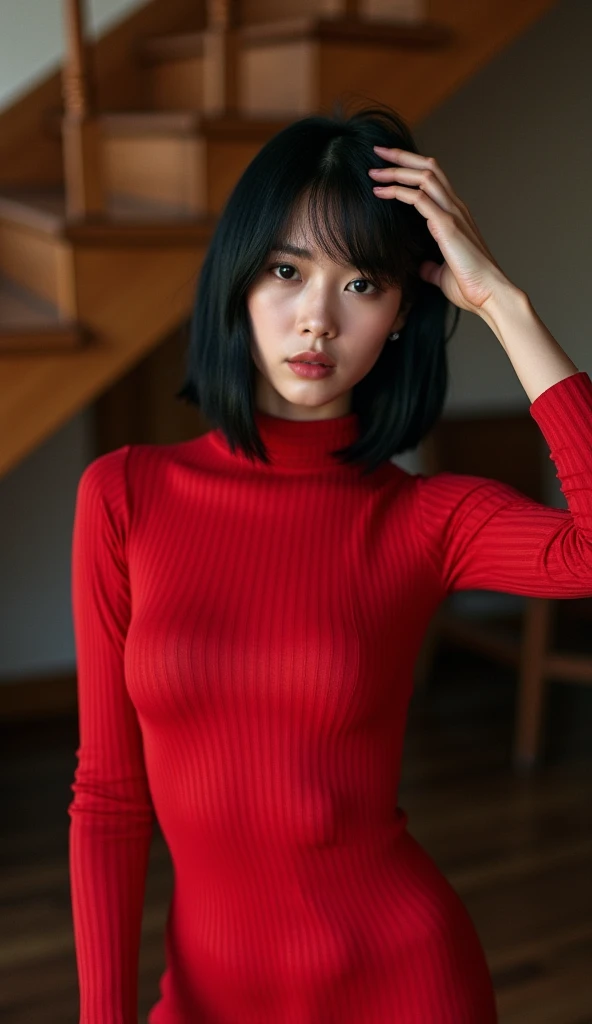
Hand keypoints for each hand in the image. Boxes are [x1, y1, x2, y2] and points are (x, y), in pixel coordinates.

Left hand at [368, 145, 513, 314]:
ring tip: (374, 171)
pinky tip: (380, 192)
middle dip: (401, 157)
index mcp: (456, 214)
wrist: (489, 295)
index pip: (433, 180)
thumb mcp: (442, 273)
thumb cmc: (470, 286)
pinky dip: (398, 191)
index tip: (387, 167)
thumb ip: (431, 266)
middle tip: (378, 152)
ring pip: (424, 176)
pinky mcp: (447, 225)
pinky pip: (419, 198)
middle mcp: (456, 207)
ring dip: (397, 170)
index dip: (411, 168)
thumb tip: (422, 266)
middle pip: (428, 167)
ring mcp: (453, 213)